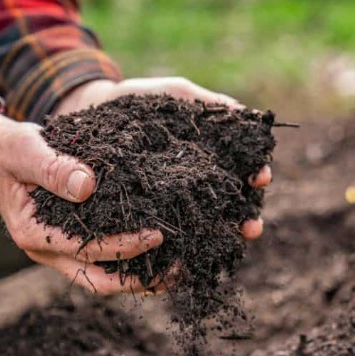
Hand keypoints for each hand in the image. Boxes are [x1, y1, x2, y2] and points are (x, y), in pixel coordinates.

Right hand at [0, 109, 164, 294]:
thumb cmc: (10, 150)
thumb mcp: (28, 151)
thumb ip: (54, 168)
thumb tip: (88, 185)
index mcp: (33, 233)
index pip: (86, 249)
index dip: (123, 246)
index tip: (156, 235)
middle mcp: (45, 250)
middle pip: (97, 280)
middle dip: (138, 280)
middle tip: (176, 269)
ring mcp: (57, 249)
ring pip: (101, 277)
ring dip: (137, 277)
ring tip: (174, 271)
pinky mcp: (68, 240)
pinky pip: (100, 260)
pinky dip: (128, 261)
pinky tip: (157, 255)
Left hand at [55, 77, 271, 239]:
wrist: (92, 113)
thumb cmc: (138, 101)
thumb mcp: (173, 95)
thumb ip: (207, 103)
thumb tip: (245, 114)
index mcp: (209, 156)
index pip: (243, 170)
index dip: (256, 175)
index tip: (262, 177)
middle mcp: (197, 185)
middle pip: (231, 207)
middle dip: (247, 218)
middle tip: (253, 227)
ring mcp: (173, 204)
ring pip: (204, 228)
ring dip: (221, 239)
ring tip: (230, 244)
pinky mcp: (146, 218)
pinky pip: (167, 239)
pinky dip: (181, 251)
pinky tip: (188, 260)